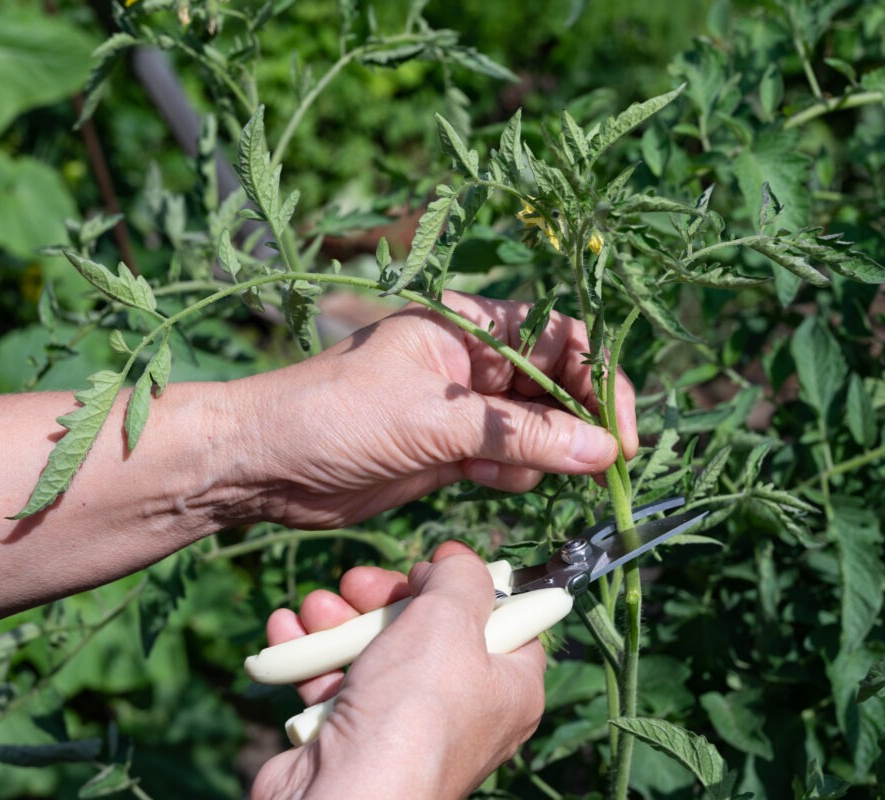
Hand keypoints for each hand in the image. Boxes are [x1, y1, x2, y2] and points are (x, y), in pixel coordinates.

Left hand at [228, 291, 636, 528]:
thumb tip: (603, 450)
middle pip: (557, 387)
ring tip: (516, 474)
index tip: (620, 433)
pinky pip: (508, 463)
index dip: (599, 381)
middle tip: (606, 466)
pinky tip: (486, 484)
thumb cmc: (335, 417)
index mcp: (468, 325)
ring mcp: (462, 411)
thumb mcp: (433, 422)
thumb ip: (520, 436)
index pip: (560, 339)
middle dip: (581, 425)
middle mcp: (473, 363)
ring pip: (537, 431)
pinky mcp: (449, 454)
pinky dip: (513, 477)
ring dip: (545, 456)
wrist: (264, 465)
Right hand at [250, 543, 546, 799]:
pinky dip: (307, 655)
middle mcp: (462, 712)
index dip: (469, 587)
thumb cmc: (412, 713)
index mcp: (507, 690)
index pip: (504, 624)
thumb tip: (457, 562)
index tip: (433, 563)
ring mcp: (403, 728)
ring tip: (315, 608)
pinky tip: (285, 630)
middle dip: (383, 598)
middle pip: (428, 631)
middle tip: (357, 583)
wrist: (342, 799)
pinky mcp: (351, 739)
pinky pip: (331, 683)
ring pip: (373, 653)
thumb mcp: (450, 620)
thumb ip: (462, 578)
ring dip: (337, 622)